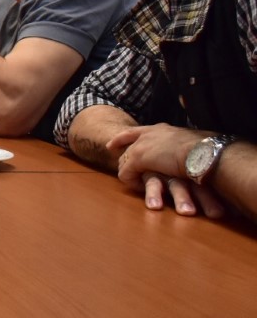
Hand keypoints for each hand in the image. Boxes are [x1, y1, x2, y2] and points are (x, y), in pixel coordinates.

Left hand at [108, 125, 225, 217]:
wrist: (204, 152)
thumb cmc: (206, 150)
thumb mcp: (191, 145)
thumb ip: (183, 147)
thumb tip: (191, 153)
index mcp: (161, 129)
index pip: (134, 132)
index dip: (121, 139)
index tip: (111, 145)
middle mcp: (148, 134)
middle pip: (126, 146)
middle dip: (124, 159)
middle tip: (125, 171)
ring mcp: (142, 145)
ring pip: (124, 160)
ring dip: (130, 173)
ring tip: (138, 183)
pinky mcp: (138, 159)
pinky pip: (125, 173)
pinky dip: (131, 182)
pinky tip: (140, 188)